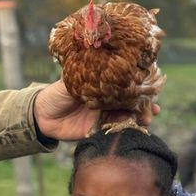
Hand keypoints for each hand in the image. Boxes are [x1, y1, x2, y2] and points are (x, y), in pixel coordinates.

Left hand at [33, 79, 159, 139]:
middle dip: (144, 103)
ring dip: (140, 117)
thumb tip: (97, 66)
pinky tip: (136, 128)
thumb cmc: (55, 94)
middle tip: (153, 107)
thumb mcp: (69, 81)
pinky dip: (128, 128)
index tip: (152, 85)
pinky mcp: (100, 129)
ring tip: (147, 119)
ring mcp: (105, 114)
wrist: (42, 116)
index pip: (125, 83)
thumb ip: (84, 76)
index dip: (139, 85)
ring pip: (128, 115)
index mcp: (102, 84)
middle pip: (131, 100)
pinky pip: (117, 129)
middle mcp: (107, 99)